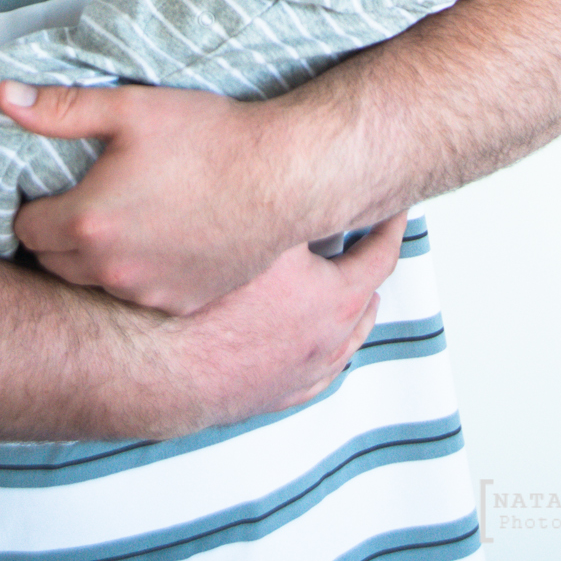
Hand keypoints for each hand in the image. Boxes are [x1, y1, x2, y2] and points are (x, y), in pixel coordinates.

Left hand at [0, 79, 398, 313]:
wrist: (281, 177)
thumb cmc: (209, 138)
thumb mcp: (130, 108)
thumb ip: (60, 108)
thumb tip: (3, 98)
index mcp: (87, 222)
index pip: (24, 229)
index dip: (34, 205)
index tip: (52, 187)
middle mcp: (110, 269)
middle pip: (52, 262)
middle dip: (58, 233)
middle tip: (84, 198)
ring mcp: (146, 293)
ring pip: (91, 283)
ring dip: (95, 258)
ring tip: (122, 217)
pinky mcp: (181, 303)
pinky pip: (138, 296)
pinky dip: (137, 274)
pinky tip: (160, 239)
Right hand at [151, 223, 405, 427]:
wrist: (163, 363)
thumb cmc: (209, 302)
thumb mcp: (258, 231)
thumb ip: (288, 203)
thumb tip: (306, 167)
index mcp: (334, 300)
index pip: (381, 255)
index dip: (391, 225)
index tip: (397, 208)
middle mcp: (328, 341)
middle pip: (366, 299)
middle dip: (371, 267)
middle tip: (371, 243)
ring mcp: (303, 372)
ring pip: (345, 343)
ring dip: (352, 314)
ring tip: (351, 292)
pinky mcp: (275, 394)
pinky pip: (316, 377)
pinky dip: (325, 356)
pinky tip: (318, 347)